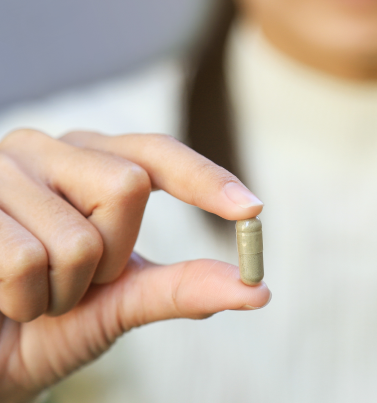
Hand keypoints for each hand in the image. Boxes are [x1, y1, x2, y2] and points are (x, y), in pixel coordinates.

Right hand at [0, 129, 269, 402]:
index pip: (157, 155)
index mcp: (90, 162)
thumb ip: (182, 288)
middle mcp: (51, 150)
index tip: (251, 209)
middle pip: (128, 186)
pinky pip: (26, 261)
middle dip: (110, 257)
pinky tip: (0, 295)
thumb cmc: (49, 320)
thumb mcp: (121, 301)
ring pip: (79, 238)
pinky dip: (23, 300)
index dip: (205, 179)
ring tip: (31, 293)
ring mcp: (5, 167)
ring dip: (63, 291)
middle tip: (74, 281)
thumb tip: (256, 289)